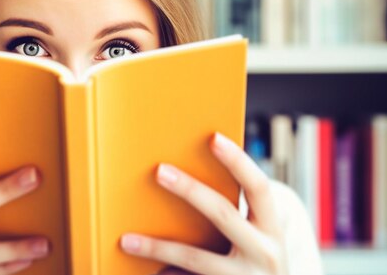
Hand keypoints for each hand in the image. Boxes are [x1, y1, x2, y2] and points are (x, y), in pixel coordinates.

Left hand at [120, 132, 286, 274]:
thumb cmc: (257, 267)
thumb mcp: (259, 242)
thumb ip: (236, 218)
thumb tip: (184, 180)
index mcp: (272, 231)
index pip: (259, 187)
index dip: (239, 161)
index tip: (214, 138)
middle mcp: (264, 254)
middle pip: (223, 214)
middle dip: (190, 190)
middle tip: (160, 170)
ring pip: (194, 259)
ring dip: (157, 247)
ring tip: (127, 240)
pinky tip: (144, 272)